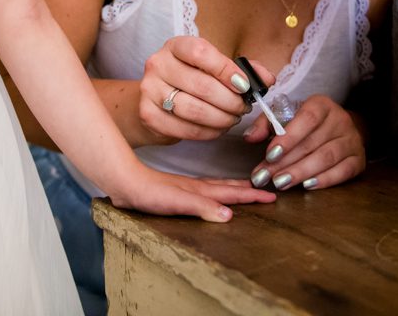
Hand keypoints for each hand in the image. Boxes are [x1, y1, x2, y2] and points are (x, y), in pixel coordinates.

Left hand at [108, 162, 277, 221]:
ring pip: (218, 187)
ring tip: (247, 188)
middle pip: (229, 187)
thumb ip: (203, 207)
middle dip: (249, 189)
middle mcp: (197, 187)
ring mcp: (187, 188)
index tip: (272, 195)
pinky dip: (217, 191)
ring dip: (235, 188)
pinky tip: (213, 195)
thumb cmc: (149, 193)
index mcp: (200, 190)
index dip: (252, 195)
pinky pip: (206, 190)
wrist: (125, 182)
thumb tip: (229, 215)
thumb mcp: (178, 202)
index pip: (232, 192)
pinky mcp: (177, 192)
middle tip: (268, 191)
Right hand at [137, 36, 275, 143]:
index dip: (226, 70)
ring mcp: (150, 90)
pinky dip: (208, 132)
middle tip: (243, 108)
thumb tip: (267, 79)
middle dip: (230, 101)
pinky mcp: (148, 115)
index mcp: (175, 46)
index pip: (200, 53)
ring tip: (232, 119)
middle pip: (201, 86)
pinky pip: (185, 129)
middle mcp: (158, 64)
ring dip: (221, 119)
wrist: (154, 99)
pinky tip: (217, 128)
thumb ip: (242, 70)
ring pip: (193, 110)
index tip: (245, 85)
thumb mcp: (212, 67)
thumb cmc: (189, 80)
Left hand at [244, 94, 364, 191]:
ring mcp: (352, 140)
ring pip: (326, 158)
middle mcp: (340, 120)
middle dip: (285, 162)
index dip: (288, 137)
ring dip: (301, 172)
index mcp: (322, 104)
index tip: (270, 154)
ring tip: (281, 183)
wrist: (341, 129)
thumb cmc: (307, 123)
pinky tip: (306, 186)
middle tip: (265, 176)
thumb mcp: (286, 115)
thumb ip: (266, 124)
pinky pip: (343, 171)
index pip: (307, 118)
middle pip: (312, 143)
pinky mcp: (358, 160)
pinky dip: (325, 180)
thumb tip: (249, 137)